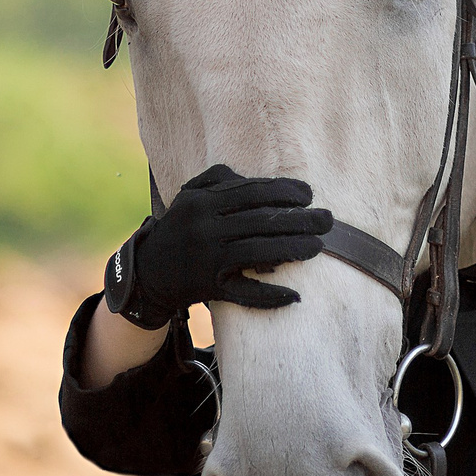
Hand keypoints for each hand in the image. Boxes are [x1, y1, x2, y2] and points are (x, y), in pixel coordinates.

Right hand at [105, 165, 332, 328]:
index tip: (309, 195)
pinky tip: (294, 295)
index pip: (251, 193)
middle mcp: (205, 229)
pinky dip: (269, 296)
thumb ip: (221, 179)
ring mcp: (208, 261)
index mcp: (202, 203)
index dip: (284, 192)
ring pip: (257, 253)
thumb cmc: (181, 227)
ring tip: (318, 247)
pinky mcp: (210, 288)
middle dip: (299, 220)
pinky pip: (243, 293)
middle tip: (327, 221)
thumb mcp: (191, 196)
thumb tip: (260, 179)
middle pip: (260, 222)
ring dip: (292, 250)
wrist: (148, 273)